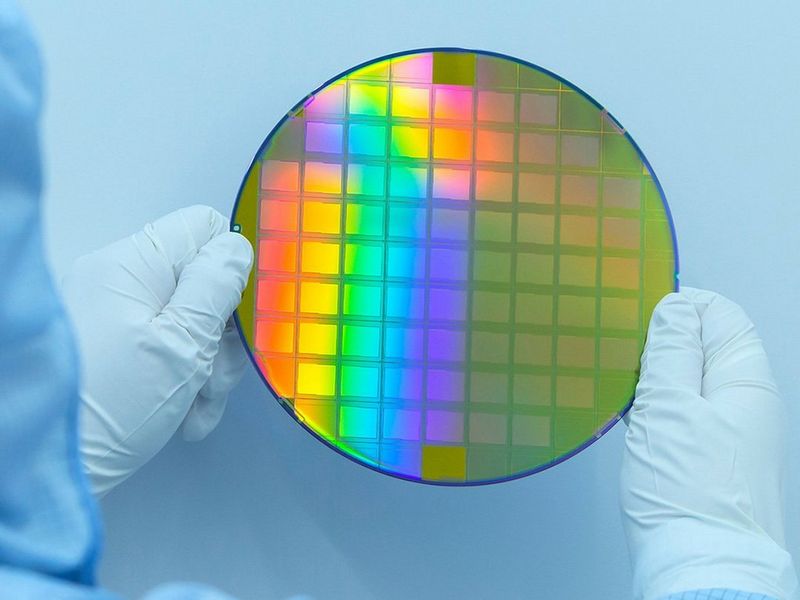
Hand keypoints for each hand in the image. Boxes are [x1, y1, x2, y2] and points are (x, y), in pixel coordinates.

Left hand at [62, 206, 252, 497]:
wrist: (47, 473)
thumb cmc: (110, 407)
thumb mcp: (180, 344)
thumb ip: (215, 287)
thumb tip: (236, 247)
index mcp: (132, 264)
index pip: (201, 228)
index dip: (233, 265)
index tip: (246, 313)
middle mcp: (120, 280)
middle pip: (201, 281)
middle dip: (223, 332)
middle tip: (219, 377)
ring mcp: (115, 315)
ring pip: (190, 320)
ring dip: (208, 364)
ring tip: (201, 406)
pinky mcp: (114, 348)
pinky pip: (166, 346)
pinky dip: (184, 377)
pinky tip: (187, 416)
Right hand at [621, 288, 798, 598]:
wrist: (699, 568)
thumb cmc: (688, 492)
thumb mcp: (671, 407)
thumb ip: (673, 351)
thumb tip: (675, 308)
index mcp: (745, 379)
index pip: (719, 314)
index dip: (678, 306)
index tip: (638, 315)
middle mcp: (742, 400)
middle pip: (702, 345)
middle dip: (660, 341)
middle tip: (621, 353)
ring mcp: (724, 428)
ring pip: (686, 379)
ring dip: (653, 374)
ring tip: (619, 382)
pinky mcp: (704, 454)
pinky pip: (679, 411)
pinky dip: (654, 403)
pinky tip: (628, 412)